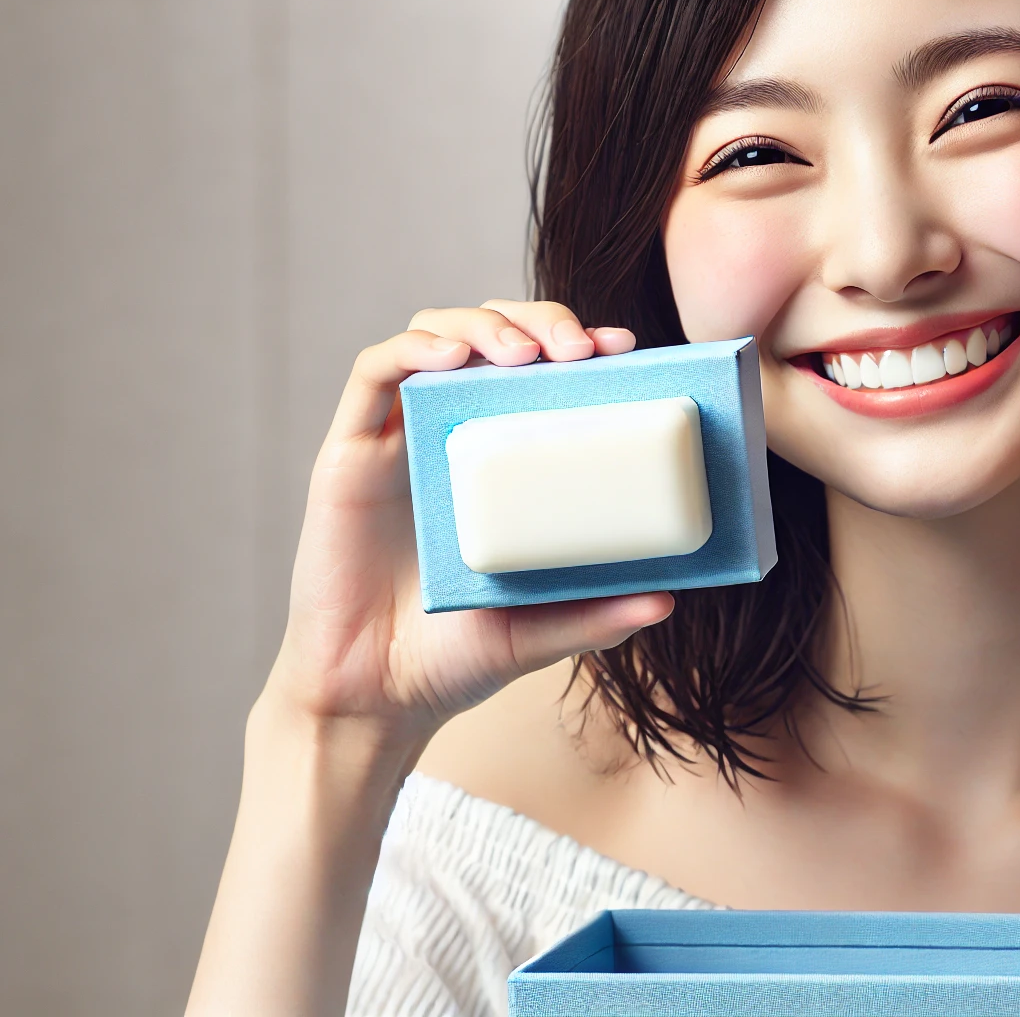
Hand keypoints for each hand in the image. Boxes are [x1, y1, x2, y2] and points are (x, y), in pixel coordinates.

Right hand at [266, 299, 673, 737]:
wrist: (373, 699)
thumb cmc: (453, 657)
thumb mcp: (540, 632)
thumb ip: (598, 616)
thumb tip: (669, 602)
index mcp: (505, 463)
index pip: (544, 375)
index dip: (581, 345)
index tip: (626, 348)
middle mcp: (453, 437)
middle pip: (495, 336)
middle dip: (539, 321)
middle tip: (578, 348)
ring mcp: (400, 439)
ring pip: (436, 335)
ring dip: (482, 323)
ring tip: (524, 353)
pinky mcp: (349, 452)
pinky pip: (373, 374)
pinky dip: (412, 349)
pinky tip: (449, 355)